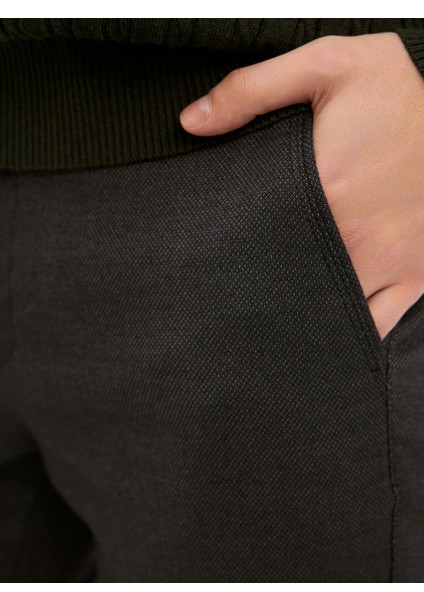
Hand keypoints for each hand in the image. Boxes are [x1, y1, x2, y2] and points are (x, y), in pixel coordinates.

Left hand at [179, 32, 423, 340]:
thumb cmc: (396, 97)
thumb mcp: (328, 65)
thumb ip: (253, 89)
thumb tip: (192, 121)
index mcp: (327, 190)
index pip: (256, 243)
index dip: (228, 261)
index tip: (212, 266)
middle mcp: (357, 239)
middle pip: (288, 284)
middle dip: (259, 293)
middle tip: (234, 294)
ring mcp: (390, 265)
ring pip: (330, 315)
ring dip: (299, 318)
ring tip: (270, 315)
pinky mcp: (415, 275)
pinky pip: (375, 325)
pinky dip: (347, 334)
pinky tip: (321, 329)